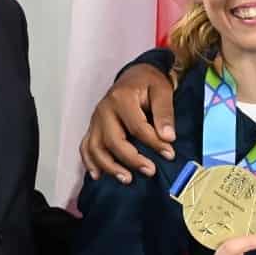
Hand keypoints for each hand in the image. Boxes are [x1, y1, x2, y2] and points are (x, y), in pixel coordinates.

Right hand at [81, 64, 175, 181]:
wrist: (135, 75)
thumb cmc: (149, 83)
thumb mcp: (162, 91)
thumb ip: (165, 113)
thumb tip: (168, 137)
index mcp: (121, 98)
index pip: (137, 127)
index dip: (154, 143)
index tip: (170, 154)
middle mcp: (104, 110)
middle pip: (113, 140)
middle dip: (132, 159)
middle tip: (150, 170)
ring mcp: (95, 120)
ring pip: (95, 147)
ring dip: (109, 166)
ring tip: (127, 179)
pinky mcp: (93, 127)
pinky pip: (85, 147)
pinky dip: (90, 162)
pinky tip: (98, 176)